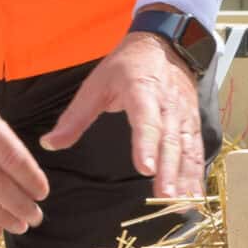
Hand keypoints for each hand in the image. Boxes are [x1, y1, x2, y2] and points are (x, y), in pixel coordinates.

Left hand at [42, 31, 206, 198]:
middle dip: (169, 170)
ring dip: (187, 177)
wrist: (164, 45)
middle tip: (166, 196)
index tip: (145, 169)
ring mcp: (184, 115)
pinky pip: (196, 151)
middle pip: (170, 140)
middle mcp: (168, 105)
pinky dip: (197, 175)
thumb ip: (75, 117)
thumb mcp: (97, 85)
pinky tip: (195, 197)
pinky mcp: (193, 123)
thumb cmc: (126, 66)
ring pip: (187, 148)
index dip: (146, 145)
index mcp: (141, 91)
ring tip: (183, 203)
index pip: (146, 121)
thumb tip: (49, 144)